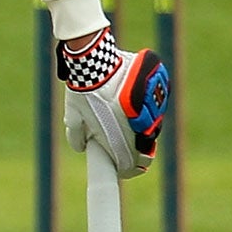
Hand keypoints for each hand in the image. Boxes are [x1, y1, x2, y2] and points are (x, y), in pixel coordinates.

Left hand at [60, 27, 169, 177]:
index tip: (123, 169)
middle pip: (146, 148)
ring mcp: (152, 109)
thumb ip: (76, 137)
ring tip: (125, 117)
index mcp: (120, 140)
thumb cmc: (82, 91)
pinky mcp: (158, 91)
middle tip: (125, 143)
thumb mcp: (73, 117)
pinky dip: (146, 107)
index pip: (132, 166)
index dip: (128, 170)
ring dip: (141, 126)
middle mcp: (140, 127)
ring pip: (152, 126)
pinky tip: (133, 101)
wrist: (95, 61)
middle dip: (137, 149)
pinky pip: (156, 106)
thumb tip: (82, 147)